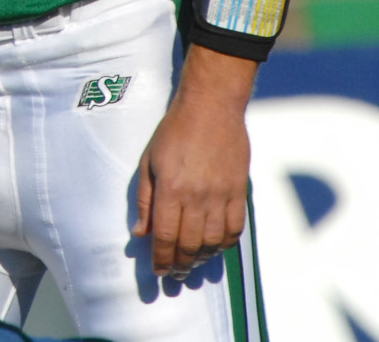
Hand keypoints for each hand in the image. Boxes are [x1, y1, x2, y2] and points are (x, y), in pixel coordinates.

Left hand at [134, 49, 253, 280]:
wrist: (211, 107)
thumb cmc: (174, 131)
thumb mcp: (149, 161)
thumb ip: (145, 199)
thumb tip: (140, 233)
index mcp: (170, 189)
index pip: (164, 237)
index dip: (161, 259)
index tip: (158, 271)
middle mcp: (196, 196)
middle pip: (189, 244)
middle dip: (180, 264)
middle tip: (175, 273)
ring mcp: (220, 195)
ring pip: (213, 242)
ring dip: (202, 258)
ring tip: (193, 262)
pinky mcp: (238, 191)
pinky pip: (235, 228)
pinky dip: (226, 244)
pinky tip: (216, 247)